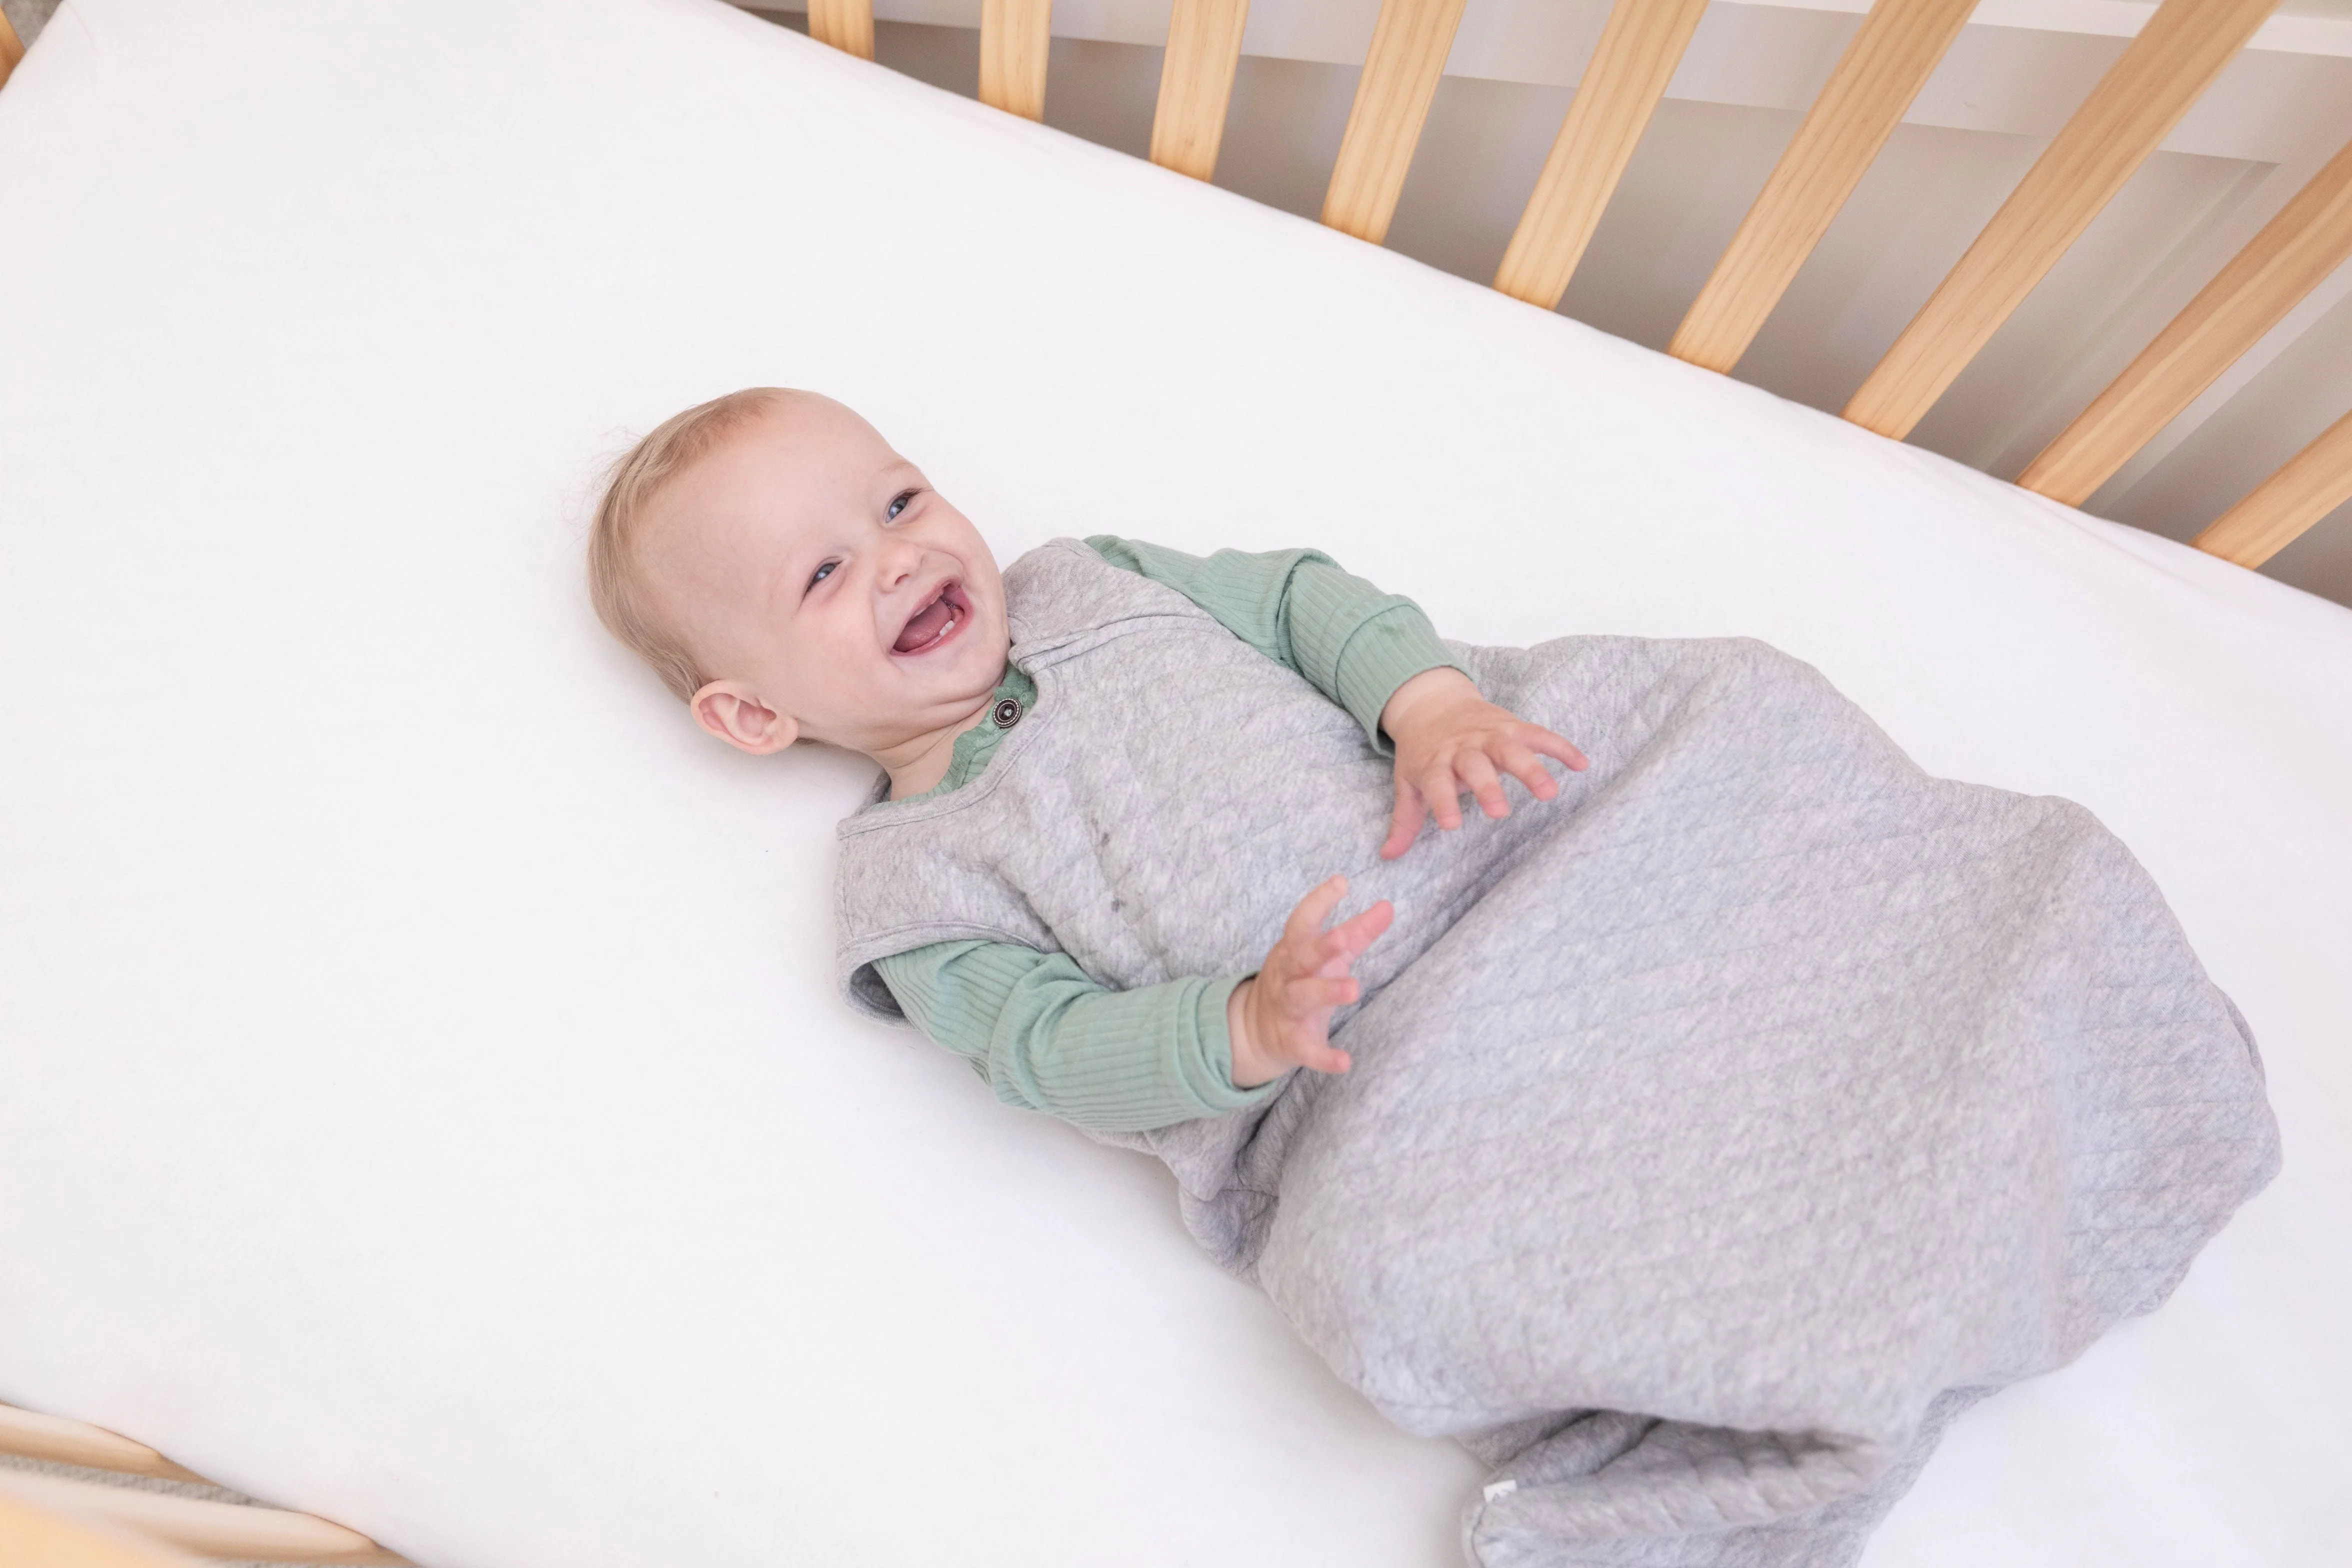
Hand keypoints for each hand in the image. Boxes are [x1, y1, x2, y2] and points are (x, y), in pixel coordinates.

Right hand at [1226, 875, 1393, 1087]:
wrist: (1255, 1029)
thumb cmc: (1299, 980)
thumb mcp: (1324, 955)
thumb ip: (1356, 932)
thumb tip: (1388, 906)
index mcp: (1294, 949)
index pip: (1303, 920)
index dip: (1320, 901)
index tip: (1341, 882)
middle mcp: (1287, 975)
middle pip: (1300, 957)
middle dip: (1320, 947)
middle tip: (1341, 939)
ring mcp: (1287, 1008)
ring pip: (1302, 997)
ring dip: (1326, 992)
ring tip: (1354, 989)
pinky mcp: (1292, 1042)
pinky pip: (1307, 1050)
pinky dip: (1324, 1057)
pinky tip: (1345, 1062)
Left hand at [1378, 667, 1587, 859]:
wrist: (1433, 703)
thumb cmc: (1423, 753)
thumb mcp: (1408, 782)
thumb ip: (1405, 820)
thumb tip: (1388, 856)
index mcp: (1435, 762)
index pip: (1437, 783)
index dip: (1443, 802)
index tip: (1452, 825)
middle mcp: (1463, 747)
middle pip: (1476, 765)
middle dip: (1488, 787)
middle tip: (1500, 813)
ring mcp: (1489, 734)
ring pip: (1511, 749)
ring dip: (1531, 768)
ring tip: (1550, 793)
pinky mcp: (1512, 726)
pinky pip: (1539, 734)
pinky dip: (1560, 747)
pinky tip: (1581, 764)